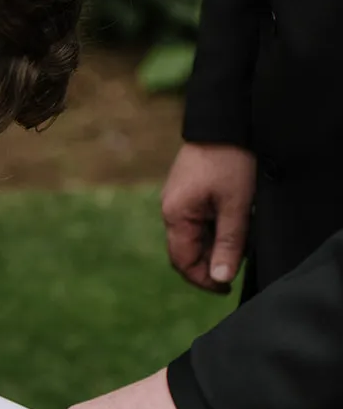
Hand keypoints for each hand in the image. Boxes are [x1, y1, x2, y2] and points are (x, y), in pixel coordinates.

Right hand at [161, 142, 255, 292]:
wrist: (224, 122)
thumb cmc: (230, 161)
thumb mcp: (236, 206)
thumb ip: (228, 244)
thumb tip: (220, 278)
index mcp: (176, 215)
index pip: (183, 261)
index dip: (203, 279)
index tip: (226, 286)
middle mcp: (170, 209)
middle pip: (185, 251)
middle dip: (208, 263)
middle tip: (236, 264)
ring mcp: (176, 199)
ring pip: (192, 236)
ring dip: (212, 245)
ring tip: (239, 239)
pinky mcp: (186, 191)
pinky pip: (195, 220)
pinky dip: (211, 229)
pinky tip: (231, 221)